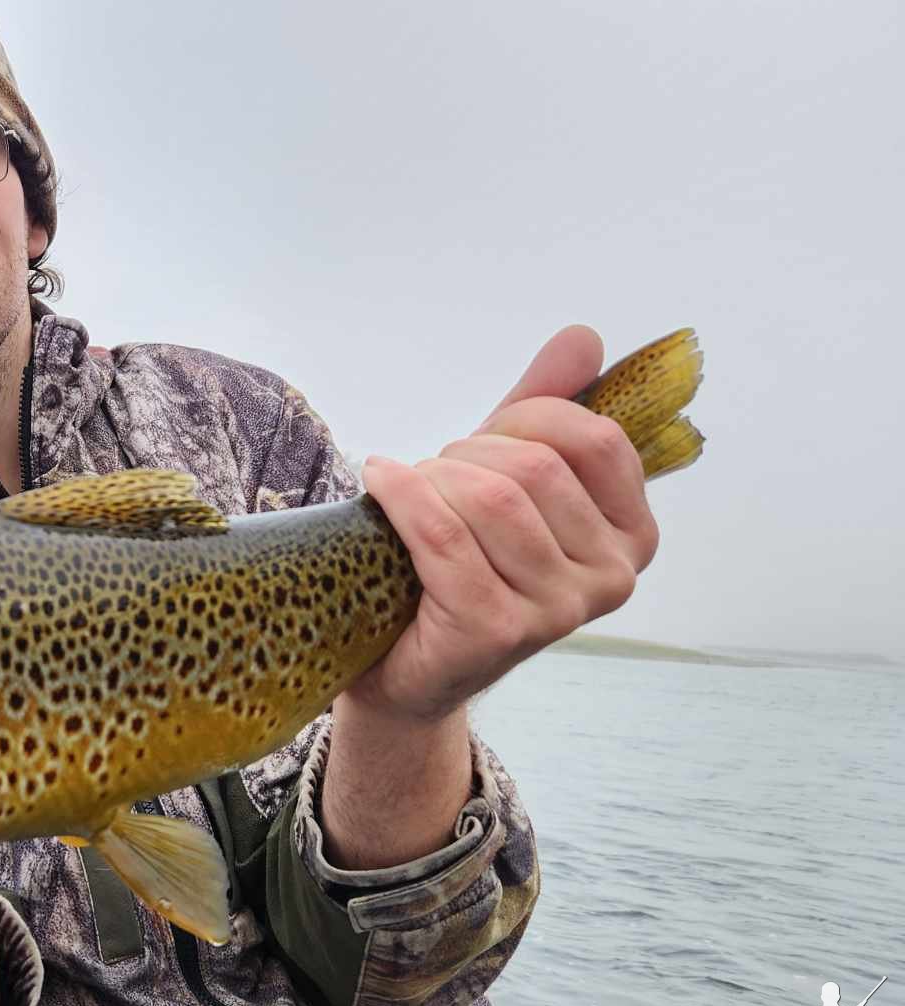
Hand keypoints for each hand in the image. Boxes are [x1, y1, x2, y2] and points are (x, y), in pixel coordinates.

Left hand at [354, 325, 659, 722]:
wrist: (405, 661)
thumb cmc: (461, 560)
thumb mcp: (508, 475)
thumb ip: (547, 408)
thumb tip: (583, 337)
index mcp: (633, 536)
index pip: (596, 439)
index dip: (527, 419)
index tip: (483, 436)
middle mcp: (612, 579)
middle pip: (535, 468)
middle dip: (467, 453)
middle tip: (432, 473)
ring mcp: (558, 612)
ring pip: (491, 498)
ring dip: (431, 478)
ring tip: (407, 490)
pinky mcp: (495, 631)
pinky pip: (443, 536)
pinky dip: (401, 496)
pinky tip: (378, 483)